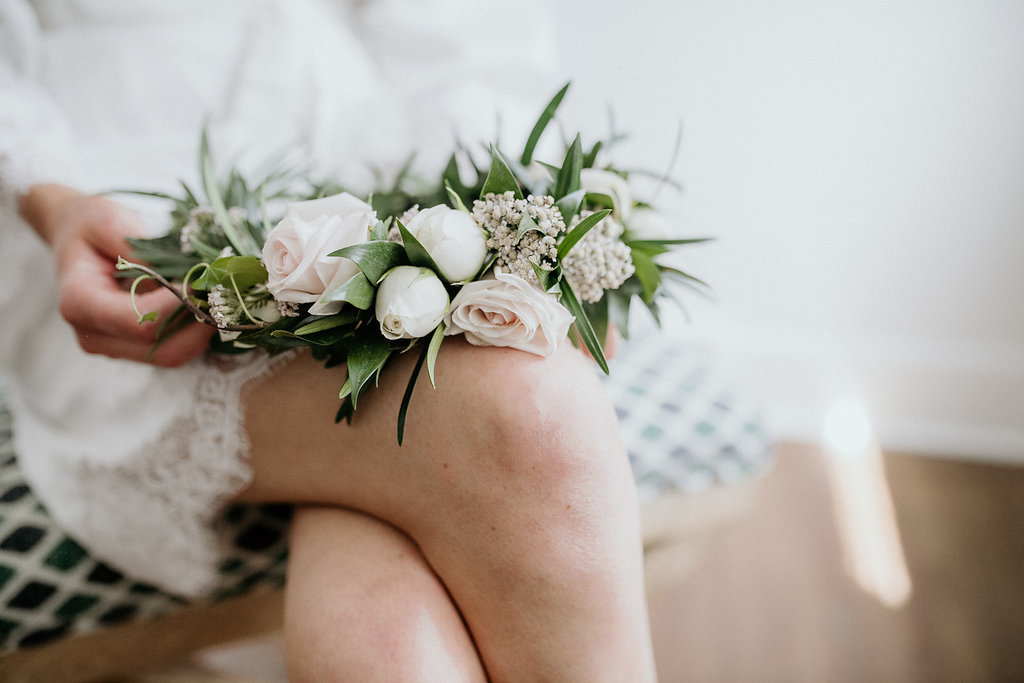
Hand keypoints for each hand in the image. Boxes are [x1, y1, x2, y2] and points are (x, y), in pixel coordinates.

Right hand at [20, 184, 212, 366]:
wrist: (76, 238)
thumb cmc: (91, 226)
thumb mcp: (111, 221)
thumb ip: (142, 249)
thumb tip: (181, 276)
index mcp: (79, 303)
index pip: (138, 321)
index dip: (178, 305)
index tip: (203, 280)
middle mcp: (93, 334)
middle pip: (160, 348)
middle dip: (199, 323)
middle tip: (223, 292)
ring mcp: (113, 346)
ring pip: (172, 354)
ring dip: (202, 330)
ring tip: (218, 297)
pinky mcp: (132, 348)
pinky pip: (172, 349)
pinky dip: (195, 332)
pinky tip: (206, 304)